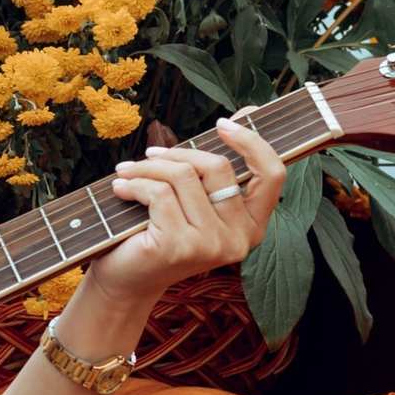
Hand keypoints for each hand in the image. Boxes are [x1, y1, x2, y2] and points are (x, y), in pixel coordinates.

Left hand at [84, 118, 286, 313]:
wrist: (125, 280)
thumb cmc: (159, 234)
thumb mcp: (193, 199)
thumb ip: (214, 168)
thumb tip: (240, 114)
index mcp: (252, 227)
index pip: (273, 174)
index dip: (252, 141)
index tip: (222, 123)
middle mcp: (240, 239)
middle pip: (219, 167)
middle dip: (178, 154)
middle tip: (149, 156)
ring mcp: (212, 245)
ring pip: (185, 176)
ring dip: (148, 168)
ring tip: (126, 173)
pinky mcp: (181, 245)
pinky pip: (160, 193)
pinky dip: (135, 184)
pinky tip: (121, 190)